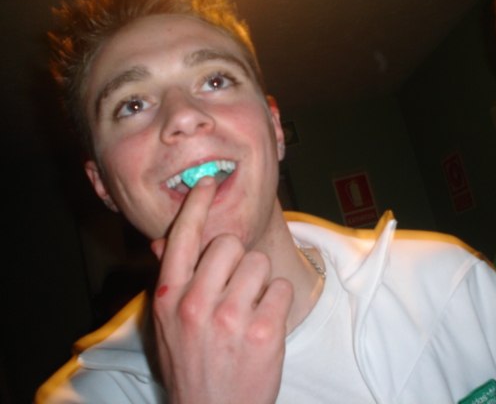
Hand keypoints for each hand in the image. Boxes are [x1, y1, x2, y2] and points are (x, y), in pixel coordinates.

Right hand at [151, 176, 293, 403]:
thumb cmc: (191, 367)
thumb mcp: (166, 326)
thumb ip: (170, 281)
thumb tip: (163, 241)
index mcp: (169, 297)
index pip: (182, 236)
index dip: (196, 203)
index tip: (208, 181)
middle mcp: (196, 303)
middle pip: (229, 243)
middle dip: (237, 260)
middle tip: (235, 287)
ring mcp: (231, 317)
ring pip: (259, 262)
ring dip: (259, 283)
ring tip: (249, 310)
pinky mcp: (264, 331)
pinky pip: (280, 288)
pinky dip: (277, 303)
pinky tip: (264, 326)